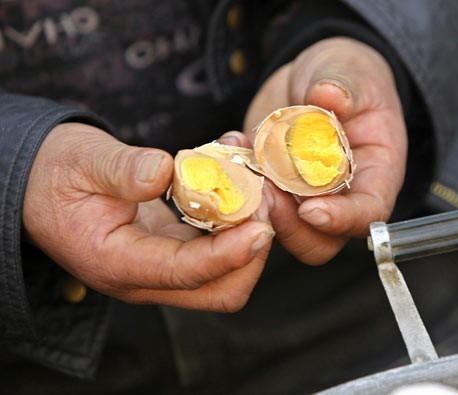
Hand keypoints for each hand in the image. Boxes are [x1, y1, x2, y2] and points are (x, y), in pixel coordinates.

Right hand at [23, 123, 273, 310]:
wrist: (42, 184)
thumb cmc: (57, 172)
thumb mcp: (82, 161)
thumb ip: (122, 169)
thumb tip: (166, 172)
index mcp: (117, 264)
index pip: (184, 273)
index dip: (227, 254)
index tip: (260, 227)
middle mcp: (144, 278)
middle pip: (218, 291)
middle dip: (252, 255)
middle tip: (263, 202)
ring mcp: (161, 269)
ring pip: (225, 276)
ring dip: (250, 238)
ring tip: (258, 187)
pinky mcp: (173, 252)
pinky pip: (218, 252)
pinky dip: (238, 226)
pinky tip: (241, 188)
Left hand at [243, 37, 407, 264]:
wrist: (316, 76)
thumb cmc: (348, 76)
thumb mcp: (353, 73)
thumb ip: (346, 87)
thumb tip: (330, 95)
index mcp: (376, 175)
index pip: (367, 214)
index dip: (341, 220)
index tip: (310, 208)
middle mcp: (340, 197)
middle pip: (319, 240)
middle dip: (288, 223)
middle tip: (264, 188)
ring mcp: (302, 197)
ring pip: (280, 228)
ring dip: (256, 206)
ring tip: (241, 162)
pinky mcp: (272, 188)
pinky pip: (252, 201)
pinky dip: (236, 180)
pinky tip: (232, 142)